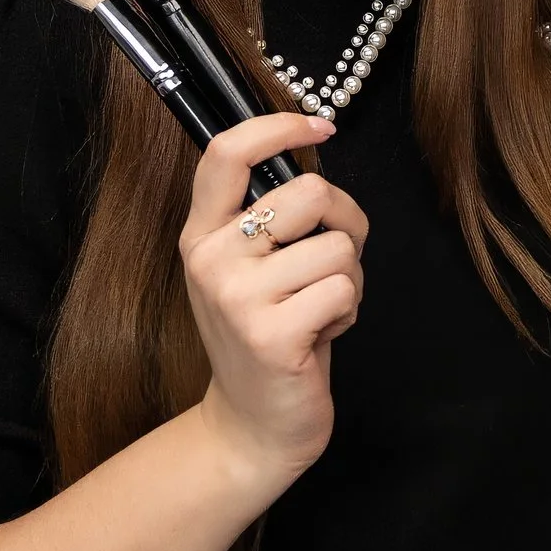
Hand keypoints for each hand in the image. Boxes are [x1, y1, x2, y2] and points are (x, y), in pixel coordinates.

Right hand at [180, 113, 367, 483]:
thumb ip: (267, 218)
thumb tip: (311, 149)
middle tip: (333, 261)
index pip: (227, 152)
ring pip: (338, 247)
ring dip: (348, 280)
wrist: (253, 424)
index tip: (321, 126)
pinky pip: (344, 289)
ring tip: (318, 310)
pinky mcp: (271, 334)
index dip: (279, 127)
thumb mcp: (249, 270)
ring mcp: (237, 297)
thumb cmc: (267, 336)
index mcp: (202, 234)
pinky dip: (348, 312)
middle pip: (309, 193)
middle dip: (345, 223)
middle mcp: (210, 259)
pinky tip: (321, 335)